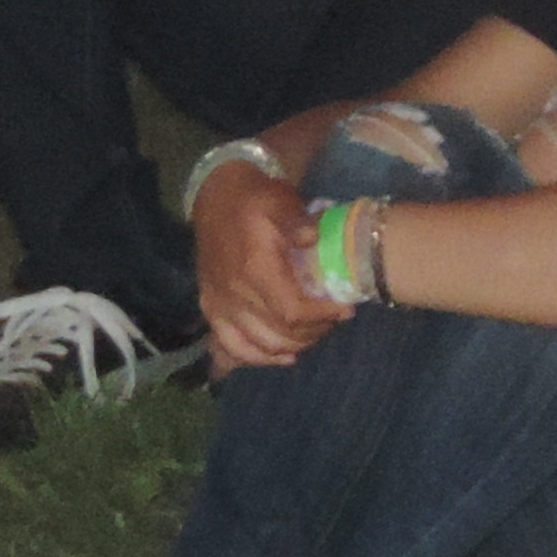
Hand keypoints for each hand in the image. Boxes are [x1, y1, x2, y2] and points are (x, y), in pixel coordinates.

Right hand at [192, 160, 337, 374]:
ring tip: (315, 332)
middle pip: (279, 334)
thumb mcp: (279, 201)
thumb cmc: (254, 200)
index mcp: (254, 270)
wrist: (215, 198)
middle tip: (335, 320)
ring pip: (260, 346)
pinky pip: (233, 347)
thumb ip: (297, 221)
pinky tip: (284, 356)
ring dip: (293, 346)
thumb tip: (315, 238)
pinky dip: (259, 358)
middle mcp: (234, 295)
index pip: (292, 312)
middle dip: (314, 331)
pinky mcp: (211, 310)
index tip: (345, 310)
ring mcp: (219, 306)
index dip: (322, 317)